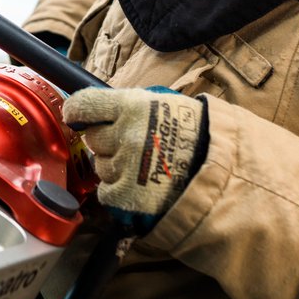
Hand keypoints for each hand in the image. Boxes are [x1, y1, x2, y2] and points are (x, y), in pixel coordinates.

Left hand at [63, 87, 207, 232]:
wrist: (222, 166)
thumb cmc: (194, 131)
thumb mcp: (162, 103)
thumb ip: (128, 106)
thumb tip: (96, 110)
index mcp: (131, 107)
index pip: (84, 105)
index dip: (76, 111)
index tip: (76, 116)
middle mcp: (125, 134)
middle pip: (92, 139)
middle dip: (106, 141)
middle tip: (130, 144)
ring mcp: (126, 166)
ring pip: (100, 166)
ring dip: (114, 167)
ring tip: (141, 165)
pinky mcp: (129, 194)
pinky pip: (106, 192)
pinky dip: (117, 191)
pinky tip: (136, 184)